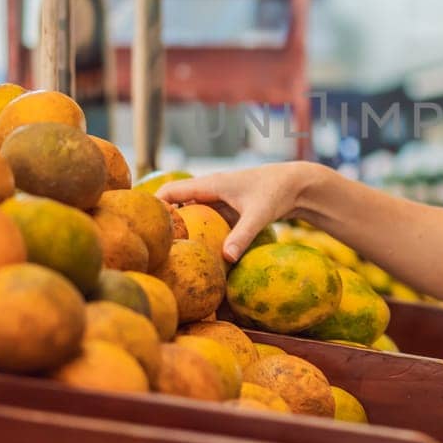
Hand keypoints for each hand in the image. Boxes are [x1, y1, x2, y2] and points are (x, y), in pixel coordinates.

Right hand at [157, 161, 320, 262]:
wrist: (297, 184)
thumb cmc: (277, 193)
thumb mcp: (258, 215)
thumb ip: (242, 236)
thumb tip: (225, 258)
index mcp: (210, 184)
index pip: (171, 191)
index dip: (154, 206)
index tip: (145, 227)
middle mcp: (210, 189)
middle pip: (176, 202)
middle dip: (164, 220)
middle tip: (154, 247)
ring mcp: (218, 198)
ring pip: (190, 211)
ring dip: (181, 226)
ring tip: (169, 252)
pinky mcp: (227, 207)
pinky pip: (205, 218)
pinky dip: (198, 230)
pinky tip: (197, 250)